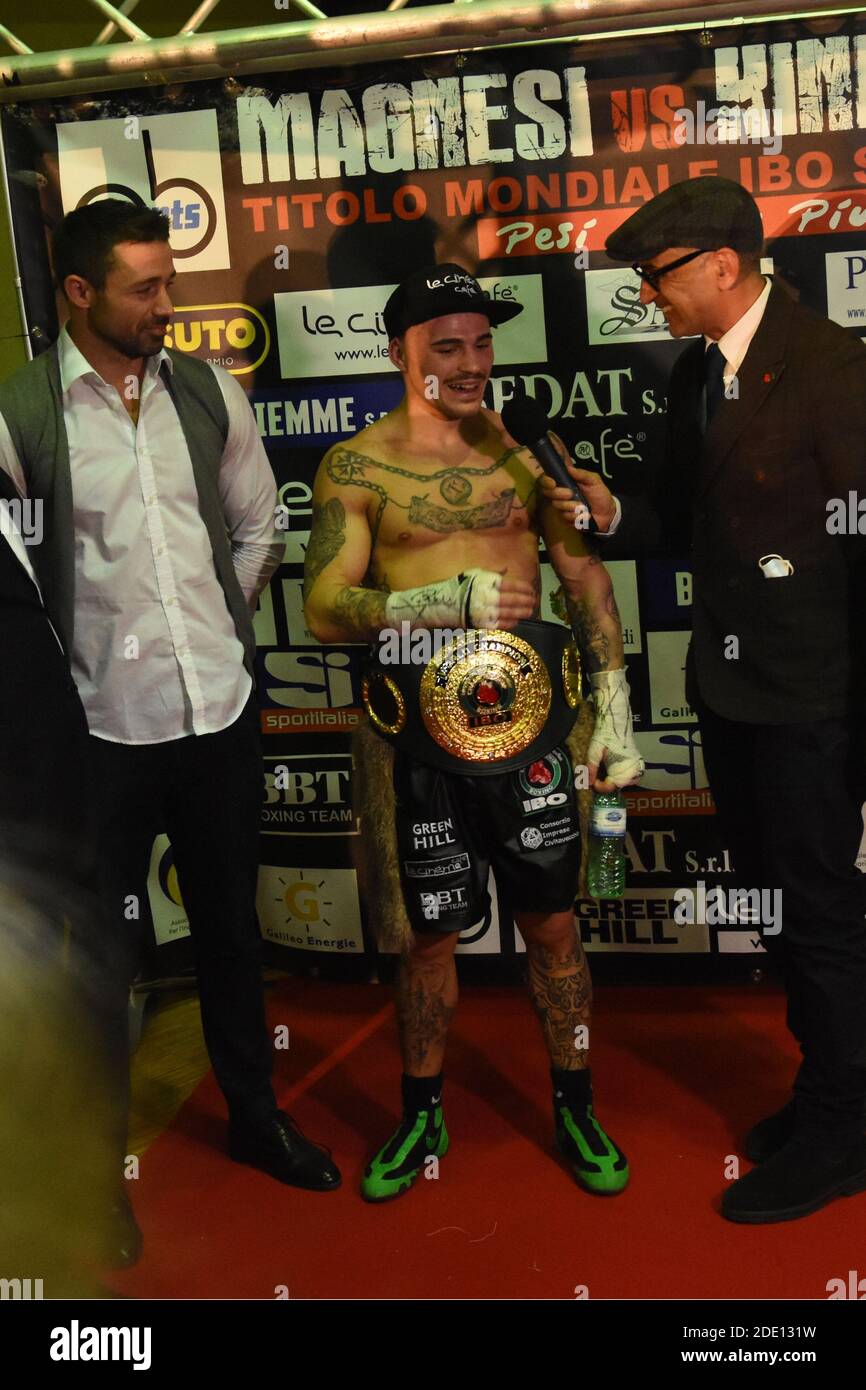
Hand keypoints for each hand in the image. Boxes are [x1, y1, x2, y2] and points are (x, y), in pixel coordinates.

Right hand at [466, 570, 535, 628]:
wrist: (445, 604)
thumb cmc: (461, 586)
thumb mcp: (474, 574)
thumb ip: (492, 572)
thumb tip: (507, 568)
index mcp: (486, 582)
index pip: (510, 584)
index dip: (523, 587)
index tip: (531, 589)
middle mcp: (487, 596)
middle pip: (512, 599)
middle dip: (525, 600)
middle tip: (534, 601)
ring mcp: (485, 611)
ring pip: (508, 612)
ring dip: (521, 612)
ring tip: (530, 611)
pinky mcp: (482, 624)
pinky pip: (500, 625)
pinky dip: (510, 623)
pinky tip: (517, 621)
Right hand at [539, 461, 615, 532]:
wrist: (608, 513)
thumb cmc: (600, 495)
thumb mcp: (594, 481)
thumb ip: (583, 474)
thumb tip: (569, 468)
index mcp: (566, 483)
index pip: (549, 480)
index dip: (546, 481)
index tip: (552, 483)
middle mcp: (562, 494)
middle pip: (549, 493)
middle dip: (559, 494)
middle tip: (571, 494)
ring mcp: (564, 507)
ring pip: (558, 506)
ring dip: (571, 507)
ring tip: (584, 507)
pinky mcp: (567, 519)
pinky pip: (566, 518)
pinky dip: (577, 517)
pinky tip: (585, 516)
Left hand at [587, 669, 643, 788]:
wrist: (616, 720)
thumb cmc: (605, 734)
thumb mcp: (594, 752)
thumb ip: (591, 768)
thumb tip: (587, 783)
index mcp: (623, 768)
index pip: (611, 787)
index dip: (600, 786)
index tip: (592, 781)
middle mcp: (633, 769)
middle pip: (618, 786)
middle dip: (606, 783)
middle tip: (596, 778)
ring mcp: (636, 766)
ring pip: (625, 781)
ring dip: (614, 780)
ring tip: (603, 774)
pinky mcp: (636, 761)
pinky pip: (630, 775)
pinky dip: (620, 775)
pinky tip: (611, 769)